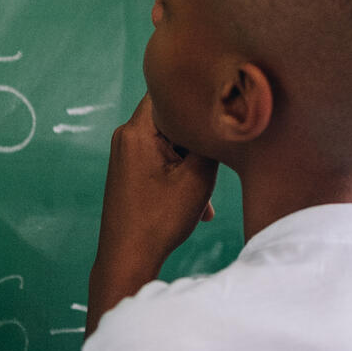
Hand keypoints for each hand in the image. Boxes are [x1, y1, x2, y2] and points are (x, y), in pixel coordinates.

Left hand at [89, 97, 217, 316]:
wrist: (127, 258)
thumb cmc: (159, 220)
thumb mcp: (197, 179)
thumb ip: (211, 142)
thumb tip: (225, 118)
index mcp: (137, 131)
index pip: (169, 91)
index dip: (196, 95)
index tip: (220, 106)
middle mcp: (126, 136)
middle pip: (172, 118)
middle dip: (197, 139)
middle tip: (215, 161)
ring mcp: (126, 153)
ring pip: (170, 142)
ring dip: (192, 161)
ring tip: (202, 196)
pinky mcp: (129, 169)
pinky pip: (161, 158)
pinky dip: (180, 174)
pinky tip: (196, 205)